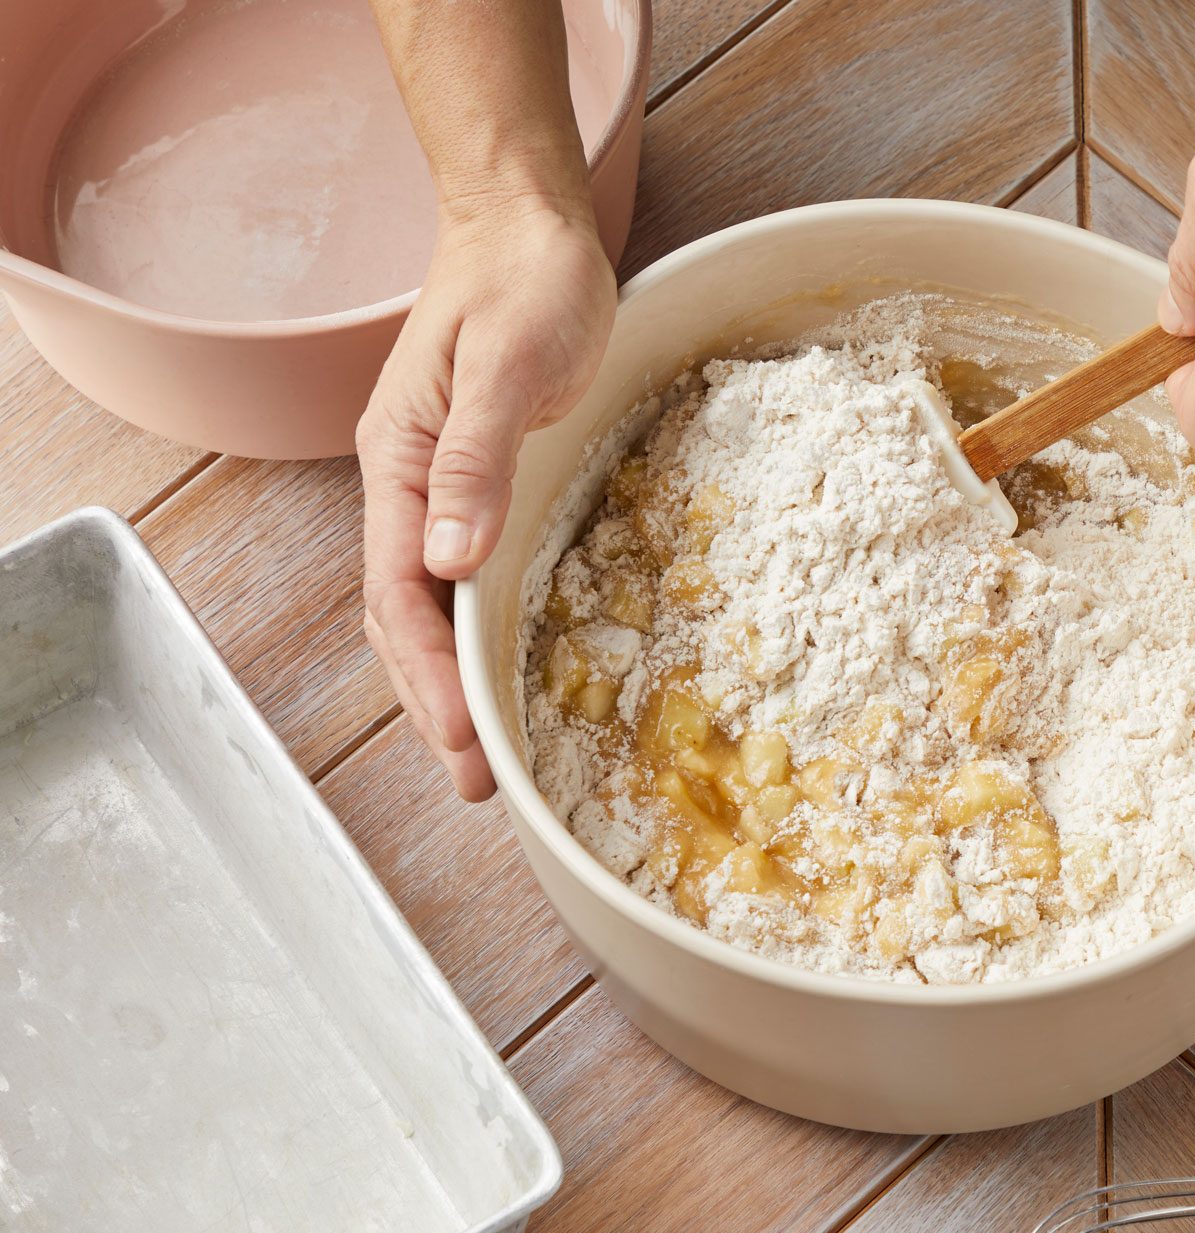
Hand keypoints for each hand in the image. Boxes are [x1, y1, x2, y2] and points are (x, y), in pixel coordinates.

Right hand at [357, 200, 614, 798]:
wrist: (530, 226)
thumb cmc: (522, 284)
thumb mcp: (504, 366)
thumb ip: (476, 460)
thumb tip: (450, 560)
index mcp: (402, 462)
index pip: (401, 593)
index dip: (429, 673)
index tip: (462, 737)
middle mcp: (412, 485)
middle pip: (406, 617)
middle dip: (435, 701)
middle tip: (478, 779)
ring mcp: (443, 488)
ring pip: (430, 607)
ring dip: (451, 680)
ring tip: (482, 753)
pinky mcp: (484, 484)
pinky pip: (467, 577)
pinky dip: (476, 635)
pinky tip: (500, 672)